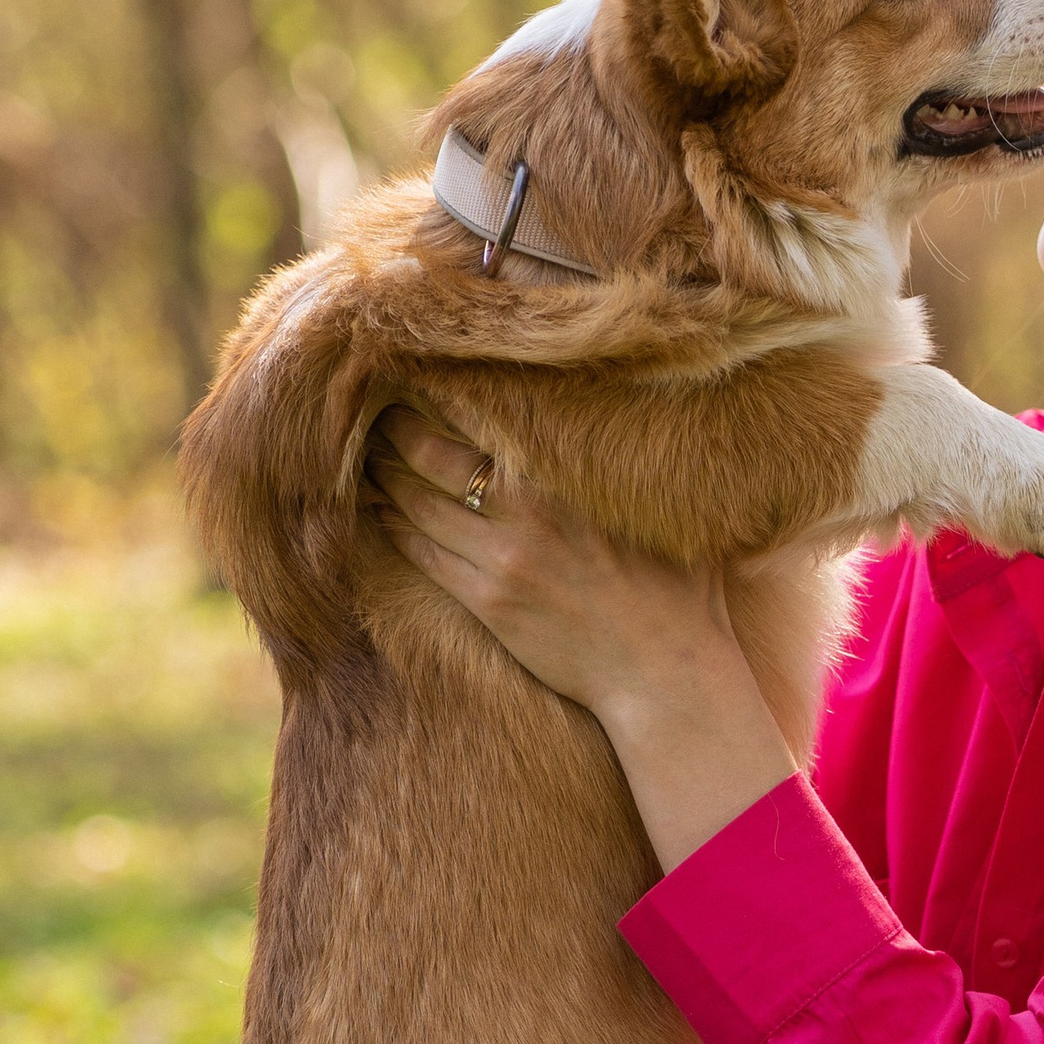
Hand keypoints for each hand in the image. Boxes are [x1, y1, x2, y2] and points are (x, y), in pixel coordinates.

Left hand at [370, 406, 739, 729]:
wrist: (663, 672)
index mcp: (566, 476)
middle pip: (434, 455)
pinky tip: (381, 510)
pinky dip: (394, 526)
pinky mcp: (489, 602)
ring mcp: (503, 558)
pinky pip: (423, 554)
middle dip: (396, 429)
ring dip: (384, 476)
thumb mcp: (662, 509)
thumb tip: (631, 410)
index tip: (419, 371)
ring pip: (418, 503)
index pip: (485, 415)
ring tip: (367, 457)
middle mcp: (527, 510)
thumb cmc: (676, 590)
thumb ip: (625, 463)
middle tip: (375, 410)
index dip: (441, 390)